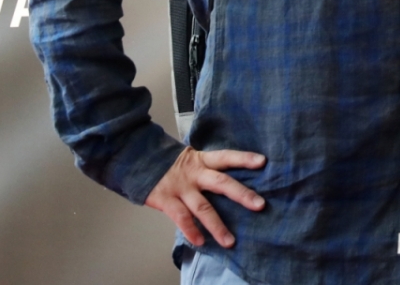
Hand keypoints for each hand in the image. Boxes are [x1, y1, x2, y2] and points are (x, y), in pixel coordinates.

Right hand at [145, 147, 266, 248]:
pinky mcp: (165, 199)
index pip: (226, 157)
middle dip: (242, 194)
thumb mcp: (190, 159)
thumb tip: (232, 182)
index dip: (244, 158)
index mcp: (202, 160)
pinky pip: (181, 217)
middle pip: (221, 182)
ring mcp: (180, 187)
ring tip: (230, 241)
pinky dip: (190, 230)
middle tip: (260, 205)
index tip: (263, 162)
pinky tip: (200, 241)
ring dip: (217, 225)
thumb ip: (207, 169)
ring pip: (202, 207)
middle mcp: (194, 173)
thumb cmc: (169, 164)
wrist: (136, 159)